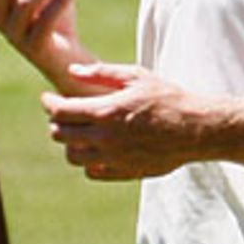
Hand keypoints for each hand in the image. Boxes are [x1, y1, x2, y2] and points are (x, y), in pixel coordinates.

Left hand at [43, 62, 211, 178]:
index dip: (48, 104)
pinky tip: (96, 149)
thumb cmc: (168, 98)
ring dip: (70, 143)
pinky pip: (92, 172)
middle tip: (64, 114)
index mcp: (105, 112)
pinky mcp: (123, 173)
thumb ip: (101, 73)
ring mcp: (112, 159)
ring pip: (72, 156)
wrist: (195, 130)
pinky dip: (87, 162)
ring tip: (79, 132)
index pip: (60, 112)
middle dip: (57, 122)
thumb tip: (73, 71)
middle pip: (60, 135)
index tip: (48, 99)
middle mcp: (104, 138)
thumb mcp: (136, 76)